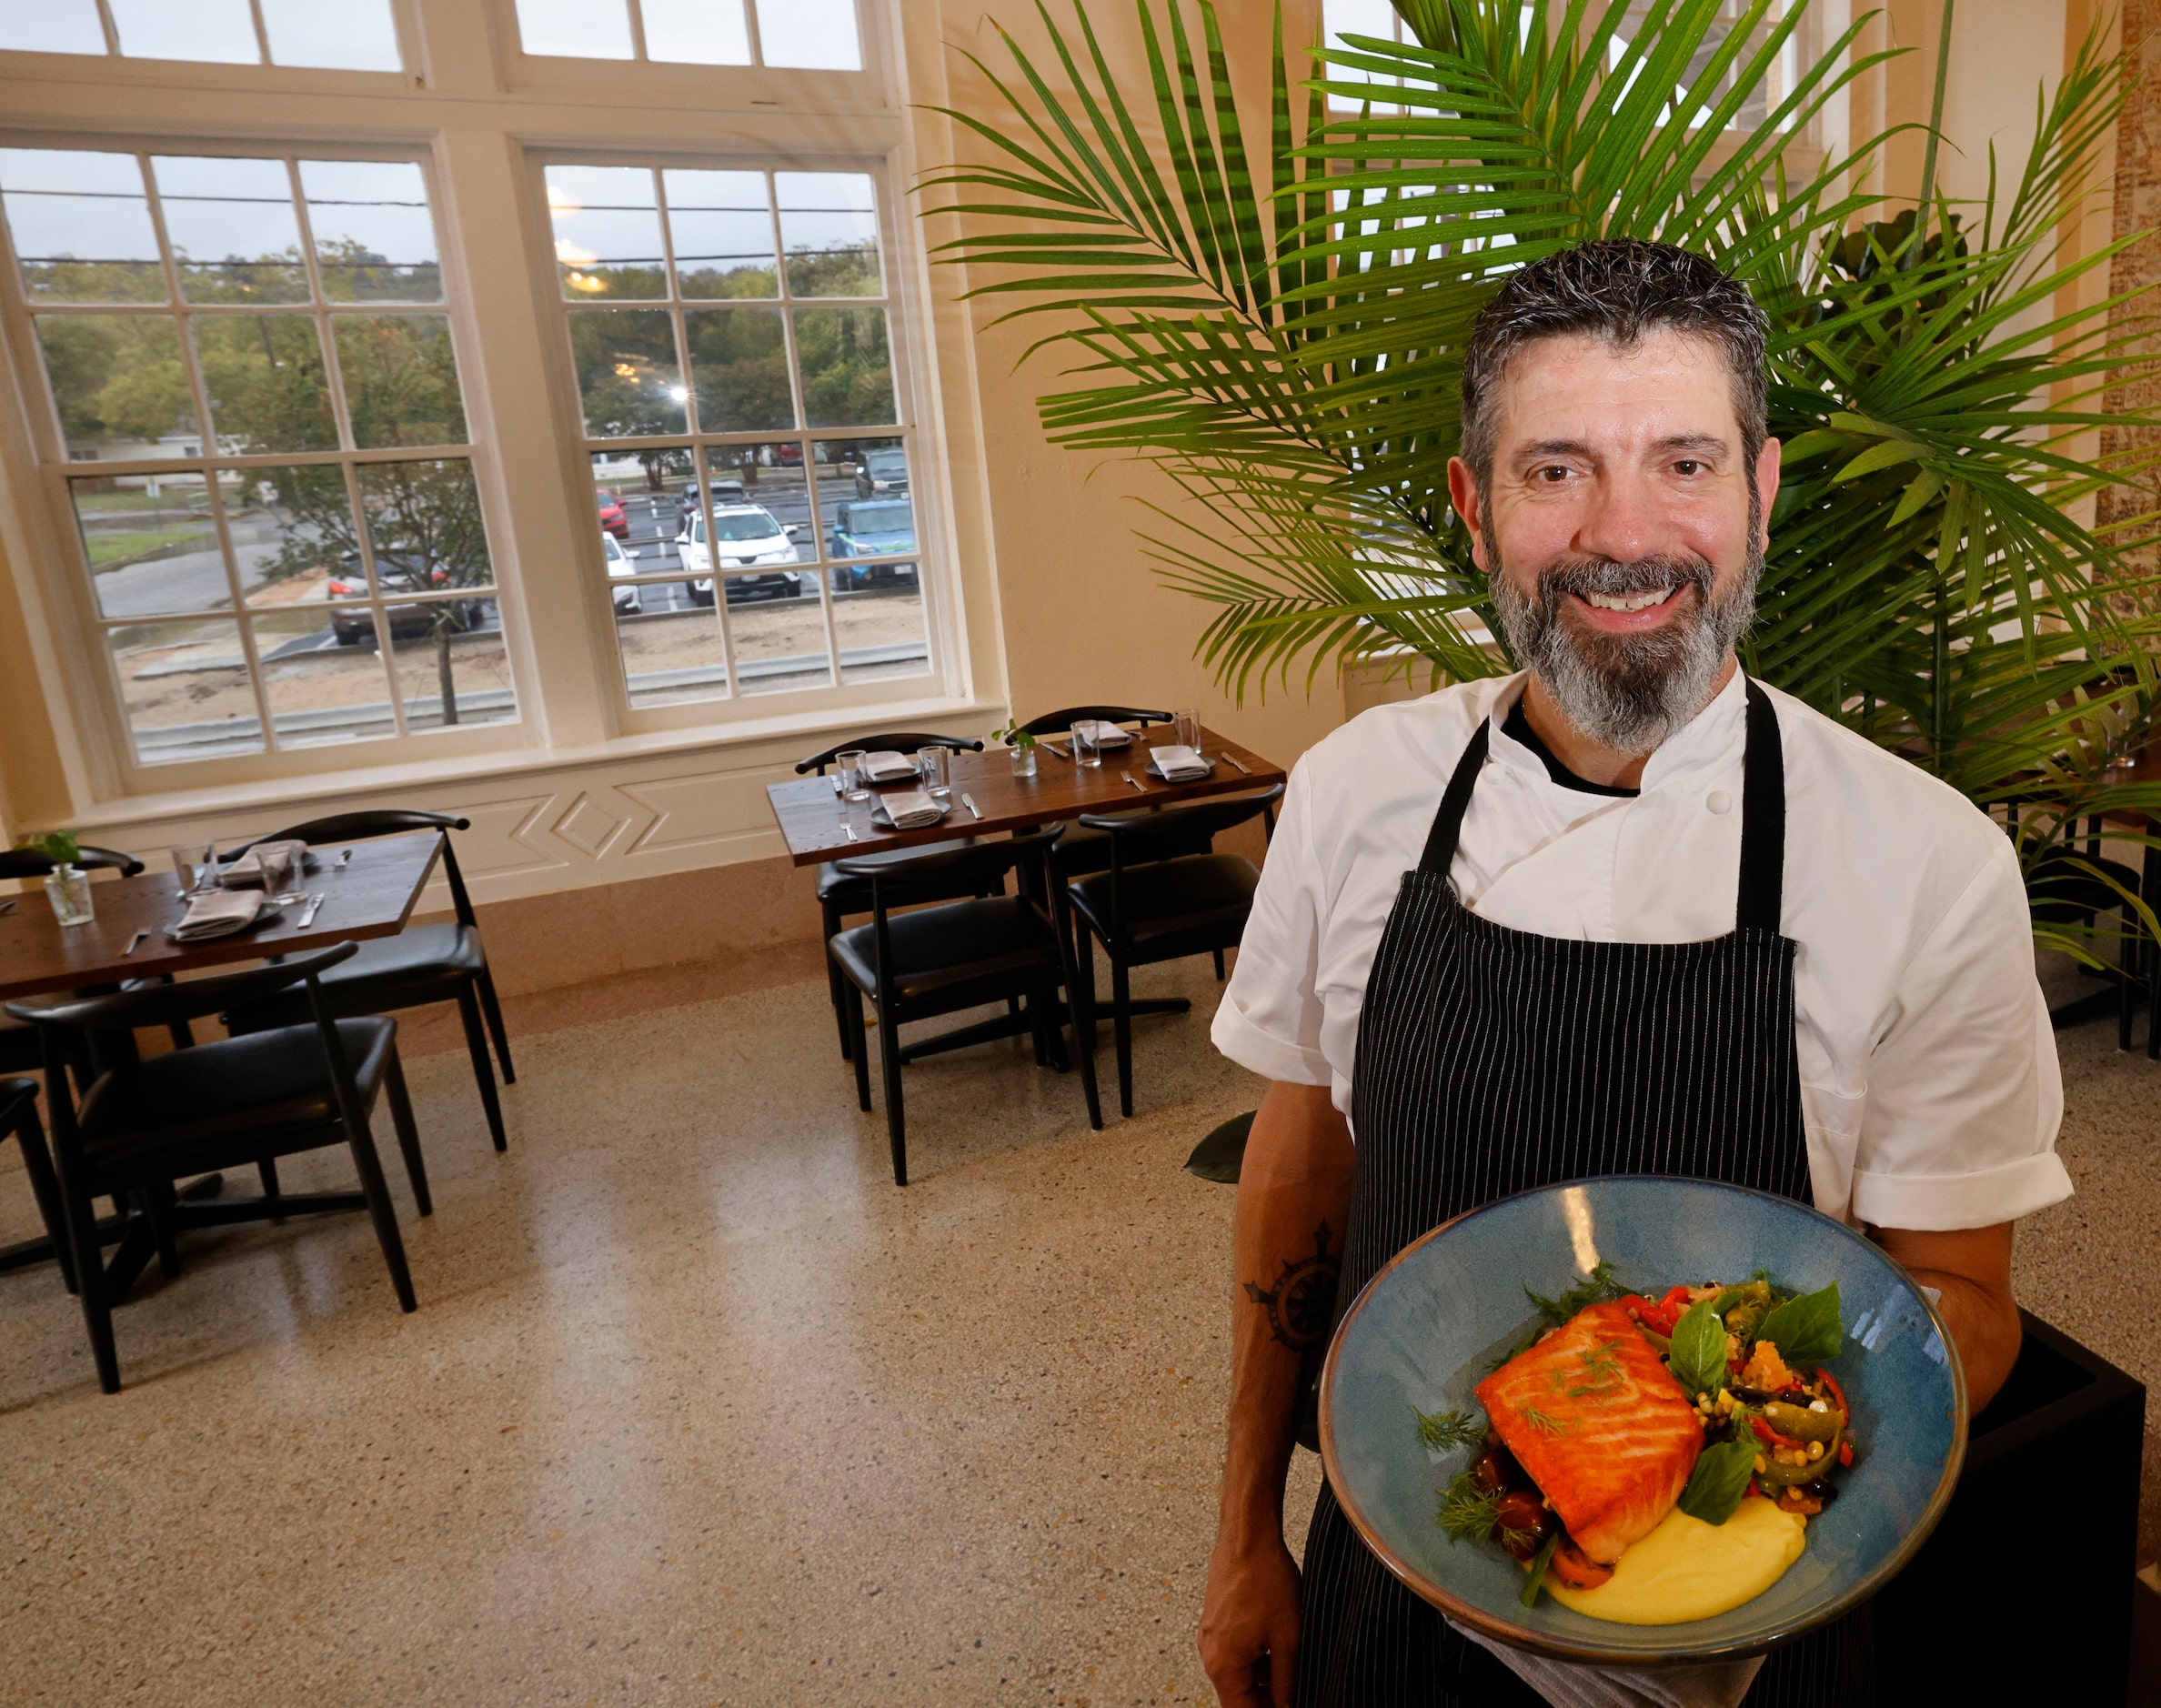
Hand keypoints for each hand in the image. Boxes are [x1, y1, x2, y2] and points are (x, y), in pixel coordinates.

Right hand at [1198, 1530, 1301, 1706]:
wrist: (1247, 1536)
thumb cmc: (1266, 1579)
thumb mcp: (1288, 1639)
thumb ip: (1287, 1682)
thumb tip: (1288, 1705)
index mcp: (1223, 1666)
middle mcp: (1210, 1654)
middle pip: (1238, 1696)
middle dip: (1266, 1700)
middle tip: (1295, 1695)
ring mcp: (1210, 1637)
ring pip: (1238, 1675)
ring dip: (1263, 1680)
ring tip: (1292, 1669)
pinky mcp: (1216, 1622)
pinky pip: (1235, 1654)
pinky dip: (1256, 1659)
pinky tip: (1279, 1647)